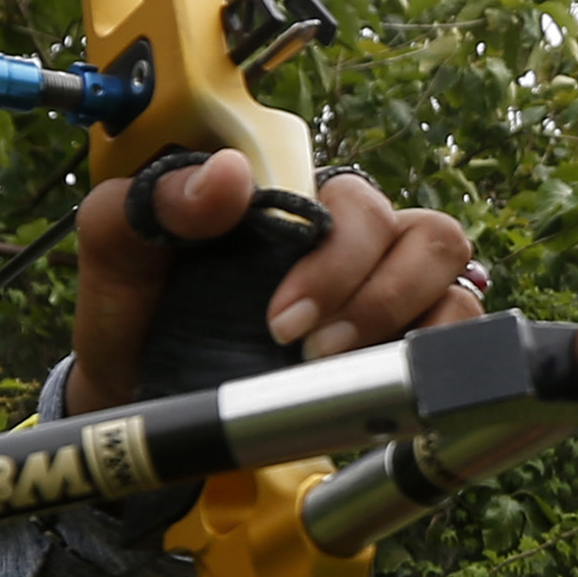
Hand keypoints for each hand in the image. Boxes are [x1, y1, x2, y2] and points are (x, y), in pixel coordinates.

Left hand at [69, 151, 484, 414]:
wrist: (136, 399)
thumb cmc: (136, 316)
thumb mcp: (116, 250)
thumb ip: (154, 201)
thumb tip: (228, 177)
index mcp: (299, 204)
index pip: (357, 200)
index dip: (336, 257)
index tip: (281, 320)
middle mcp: (356, 242)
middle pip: (424, 233)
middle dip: (375, 294)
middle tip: (310, 349)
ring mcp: (387, 293)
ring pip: (452, 272)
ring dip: (409, 320)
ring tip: (341, 367)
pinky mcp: (401, 348)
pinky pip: (461, 332)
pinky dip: (440, 352)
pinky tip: (387, 383)